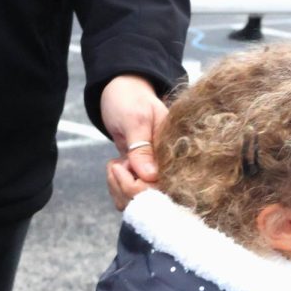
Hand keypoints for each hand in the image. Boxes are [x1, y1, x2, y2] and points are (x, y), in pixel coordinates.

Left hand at [100, 74, 169, 209]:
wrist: (120, 91)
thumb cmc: (130, 99)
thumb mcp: (135, 120)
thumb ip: (141, 148)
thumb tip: (150, 177)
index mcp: (175, 148)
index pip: (168, 181)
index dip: (145, 185)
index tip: (124, 167)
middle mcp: (169, 163)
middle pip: (155, 196)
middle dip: (129, 188)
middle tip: (116, 165)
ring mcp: (155, 170)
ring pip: (140, 198)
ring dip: (121, 188)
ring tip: (115, 164)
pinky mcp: (142, 173)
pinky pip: (132, 194)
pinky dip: (118, 187)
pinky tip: (114, 168)